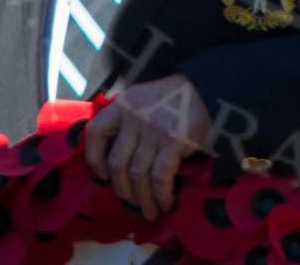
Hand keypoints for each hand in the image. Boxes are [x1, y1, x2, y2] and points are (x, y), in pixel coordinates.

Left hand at [82, 73, 213, 218]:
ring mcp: (153, 130)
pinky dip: (161, 195)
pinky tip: (165, 203)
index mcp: (122, 106)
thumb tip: (114, 164)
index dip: (94, 158)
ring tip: (149, 212)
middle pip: (118, 162)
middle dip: (122, 190)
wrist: (205, 88)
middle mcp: (134, 118)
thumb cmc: (170, 99)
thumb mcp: (140, 100)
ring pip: (138, 175)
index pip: (95, 133)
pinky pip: (160, 176)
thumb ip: (125, 123)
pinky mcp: (174, 141)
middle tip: (131, 202)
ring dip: (142, 200)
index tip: (103, 175)